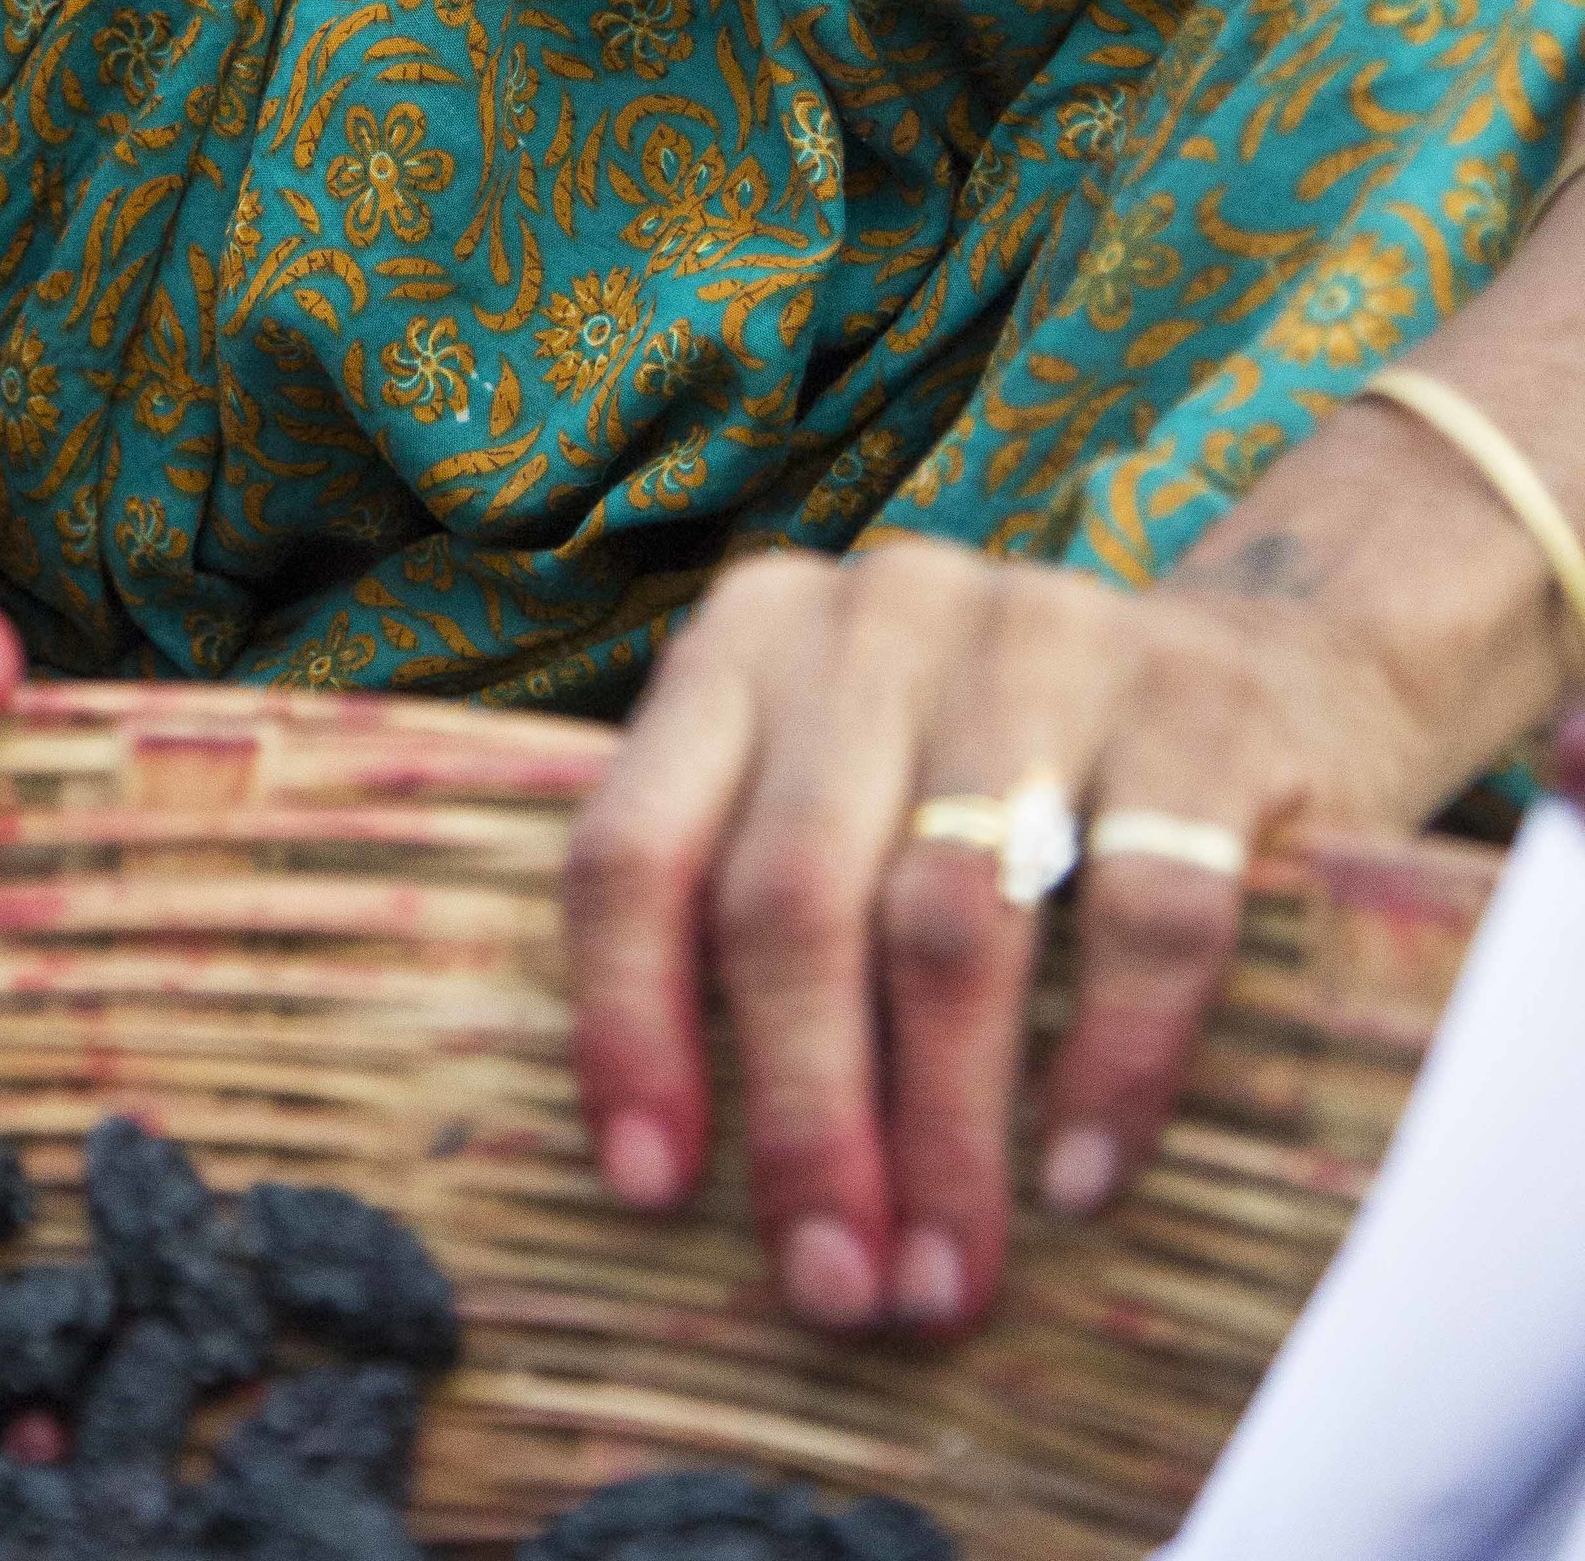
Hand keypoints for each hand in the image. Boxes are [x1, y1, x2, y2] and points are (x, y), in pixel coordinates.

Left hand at [564, 536, 1423, 1335]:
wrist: (1274, 671)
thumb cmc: (1008, 777)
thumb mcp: (856, 787)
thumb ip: (764, 909)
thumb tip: (681, 1182)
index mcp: (752, 636)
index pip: (637, 842)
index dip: (629, 1025)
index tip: (654, 1192)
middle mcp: (881, 614)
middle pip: (791, 894)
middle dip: (803, 1117)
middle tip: (831, 1288)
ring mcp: (1044, 640)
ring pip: (951, 916)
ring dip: (942, 1128)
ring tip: (943, 1277)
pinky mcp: (1201, 704)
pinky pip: (1141, 911)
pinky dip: (1108, 1065)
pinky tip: (1079, 1181)